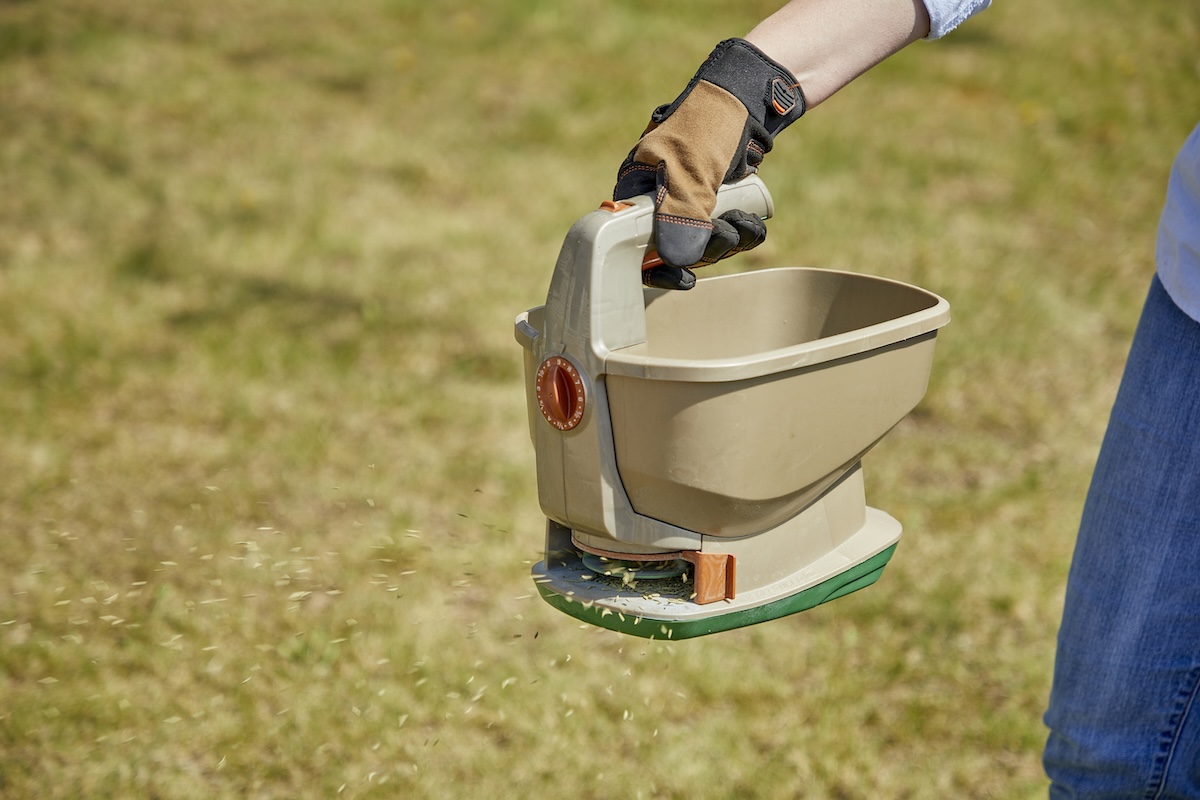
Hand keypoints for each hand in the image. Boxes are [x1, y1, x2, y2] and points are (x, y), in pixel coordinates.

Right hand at [613, 39, 804, 289]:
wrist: (747, 98)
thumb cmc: (706, 125)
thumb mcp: (688, 167)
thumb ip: (680, 213)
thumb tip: (677, 260)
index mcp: (636, 190)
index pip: (631, 246)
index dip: (655, 268)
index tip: (683, 278)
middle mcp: (656, 200)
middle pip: (672, 251)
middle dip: (705, 251)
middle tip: (727, 237)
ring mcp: (686, 202)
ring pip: (702, 244)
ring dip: (729, 241)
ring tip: (745, 223)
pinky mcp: (714, 203)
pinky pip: (724, 234)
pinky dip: (741, 234)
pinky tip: (753, 224)